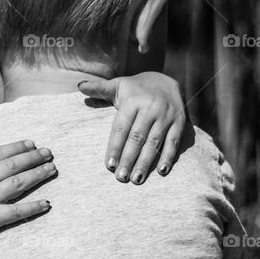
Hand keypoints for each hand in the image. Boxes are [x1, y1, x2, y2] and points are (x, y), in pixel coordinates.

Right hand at [0, 138, 55, 248]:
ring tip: (52, 169)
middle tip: (48, 153)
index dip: (16, 147)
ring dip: (37, 175)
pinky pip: (17, 211)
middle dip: (33, 157)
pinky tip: (46, 203)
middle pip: (12, 165)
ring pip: (18, 183)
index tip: (31, 143)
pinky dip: (33, 207)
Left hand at [77, 73, 192, 182]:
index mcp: (132, 101)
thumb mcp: (118, 85)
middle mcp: (150, 107)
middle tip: (121, 177)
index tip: (110, 165)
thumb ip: (100, 88)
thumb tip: (80, 86)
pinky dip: (168, 157)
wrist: (166, 79)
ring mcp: (166, 115)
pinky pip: (173, 141)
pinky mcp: (179, 122)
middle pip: (137, 137)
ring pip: (154, 142)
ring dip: (146, 162)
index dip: (115, 147)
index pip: (121, 128)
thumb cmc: (136, 89)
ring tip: (137, 179)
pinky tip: (161, 171)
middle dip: (128, 158)